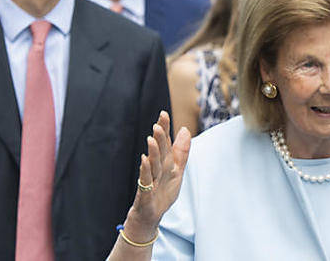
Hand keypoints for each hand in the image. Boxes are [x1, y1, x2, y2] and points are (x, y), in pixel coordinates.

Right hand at [121, 111, 190, 242]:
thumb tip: (185, 129)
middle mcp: (157, 169)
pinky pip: (145, 181)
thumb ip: (181, 151)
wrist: (150, 216)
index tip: (163, 113)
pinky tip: (144, 160)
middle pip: (160, 151)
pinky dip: (145, 171)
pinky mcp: (145, 193)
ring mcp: (150, 181)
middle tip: (158, 123)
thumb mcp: (177, 171)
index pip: (165, 143)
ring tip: (152, 138)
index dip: (164, 129)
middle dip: (160, 137)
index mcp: (165, 163)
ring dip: (153, 151)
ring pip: (153, 164)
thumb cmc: (163, 192)